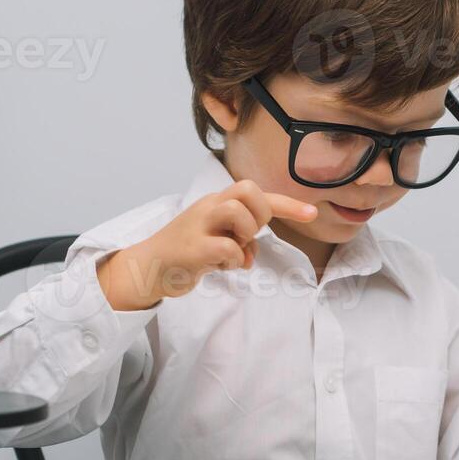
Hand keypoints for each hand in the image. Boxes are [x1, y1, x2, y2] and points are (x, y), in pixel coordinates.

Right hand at [98, 181, 316, 310]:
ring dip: (245, 237)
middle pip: (248, 190)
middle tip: (247, 237)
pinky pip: (229, 248)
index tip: (312, 212)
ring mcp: (198, 225)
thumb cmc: (184, 255)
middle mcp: (207, 207)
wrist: (146, 269)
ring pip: (238, 212)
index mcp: (215, 203)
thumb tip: (252, 255)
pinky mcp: (192, 248)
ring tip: (231, 254)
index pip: (255, 193)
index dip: (287, 204)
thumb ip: (237, 242)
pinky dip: (233, 261)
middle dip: (259, 215)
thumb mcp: (215, 243)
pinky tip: (218, 268)